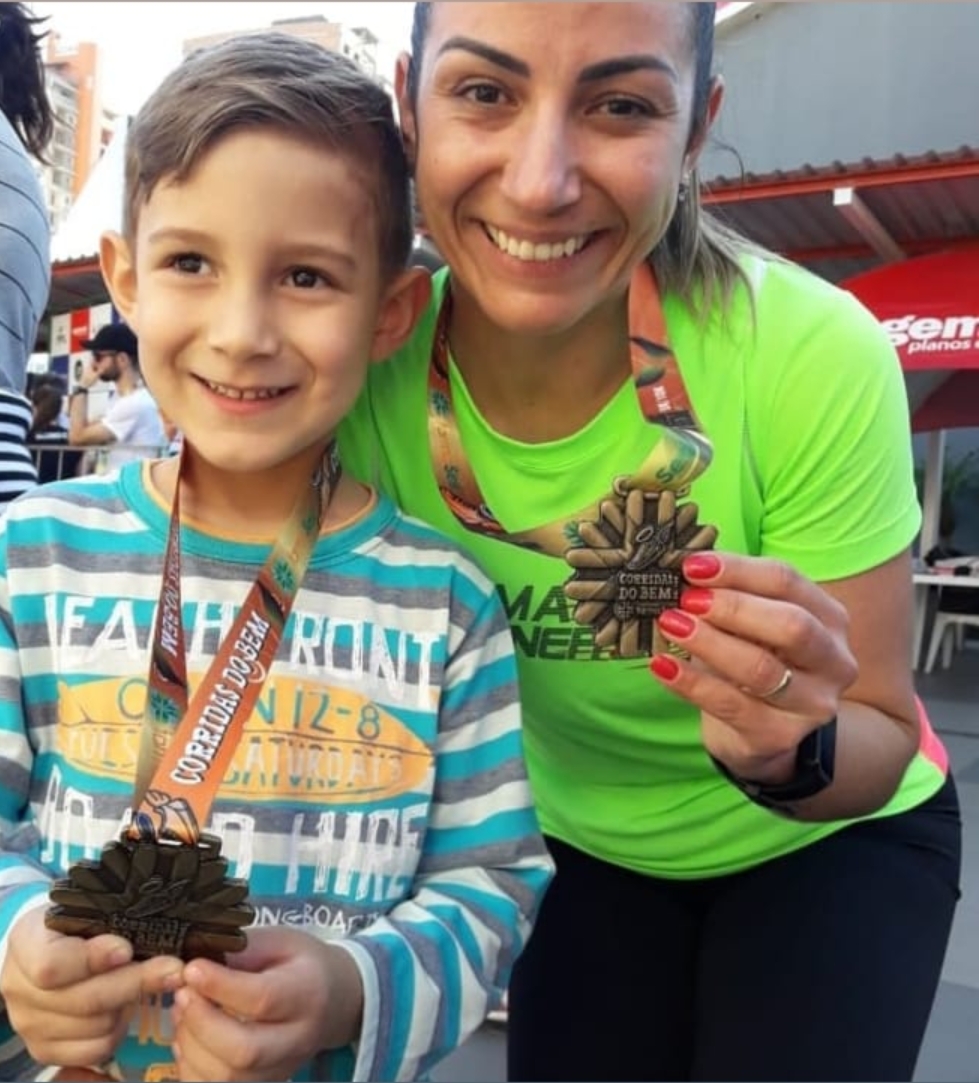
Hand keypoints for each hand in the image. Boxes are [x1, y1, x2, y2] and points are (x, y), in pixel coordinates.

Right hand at [0, 907, 182, 1070]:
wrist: (46, 948)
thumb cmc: (73, 924)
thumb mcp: (83, 909)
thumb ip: (107, 920)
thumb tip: (147, 936)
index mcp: (26, 944)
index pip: (52, 965)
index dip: (94, 960)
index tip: (127, 949)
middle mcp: (19, 990)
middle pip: (84, 1000)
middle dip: (136, 982)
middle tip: (173, 969)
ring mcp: (30, 1025)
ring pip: (96, 1027)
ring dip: (127, 1005)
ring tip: (141, 983)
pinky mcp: (45, 1050)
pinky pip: (95, 1050)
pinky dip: (118, 1031)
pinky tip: (124, 1009)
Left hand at [171, 927, 363, 1081]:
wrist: (336, 1000)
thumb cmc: (304, 964)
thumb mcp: (281, 941)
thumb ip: (244, 950)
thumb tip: (200, 962)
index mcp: (307, 992)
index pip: (262, 999)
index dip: (220, 986)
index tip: (191, 969)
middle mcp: (298, 1038)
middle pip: (245, 1050)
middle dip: (202, 1023)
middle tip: (182, 994)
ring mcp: (283, 1067)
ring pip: (229, 1077)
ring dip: (193, 1047)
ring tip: (181, 1013)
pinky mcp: (266, 1082)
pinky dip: (194, 1070)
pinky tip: (187, 1040)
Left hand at [649, 552, 857, 782]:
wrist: (759, 729)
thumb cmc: (753, 658)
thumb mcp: (750, 624)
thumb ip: (730, 595)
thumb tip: (687, 568)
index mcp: (829, 618)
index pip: (787, 582)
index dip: (738, 570)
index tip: (692, 566)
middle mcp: (833, 660)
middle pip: (790, 625)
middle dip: (733, 607)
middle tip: (687, 599)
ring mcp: (812, 704)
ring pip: (761, 668)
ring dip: (710, 642)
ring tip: (671, 624)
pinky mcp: (779, 735)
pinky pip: (729, 705)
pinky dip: (691, 683)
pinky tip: (662, 666)